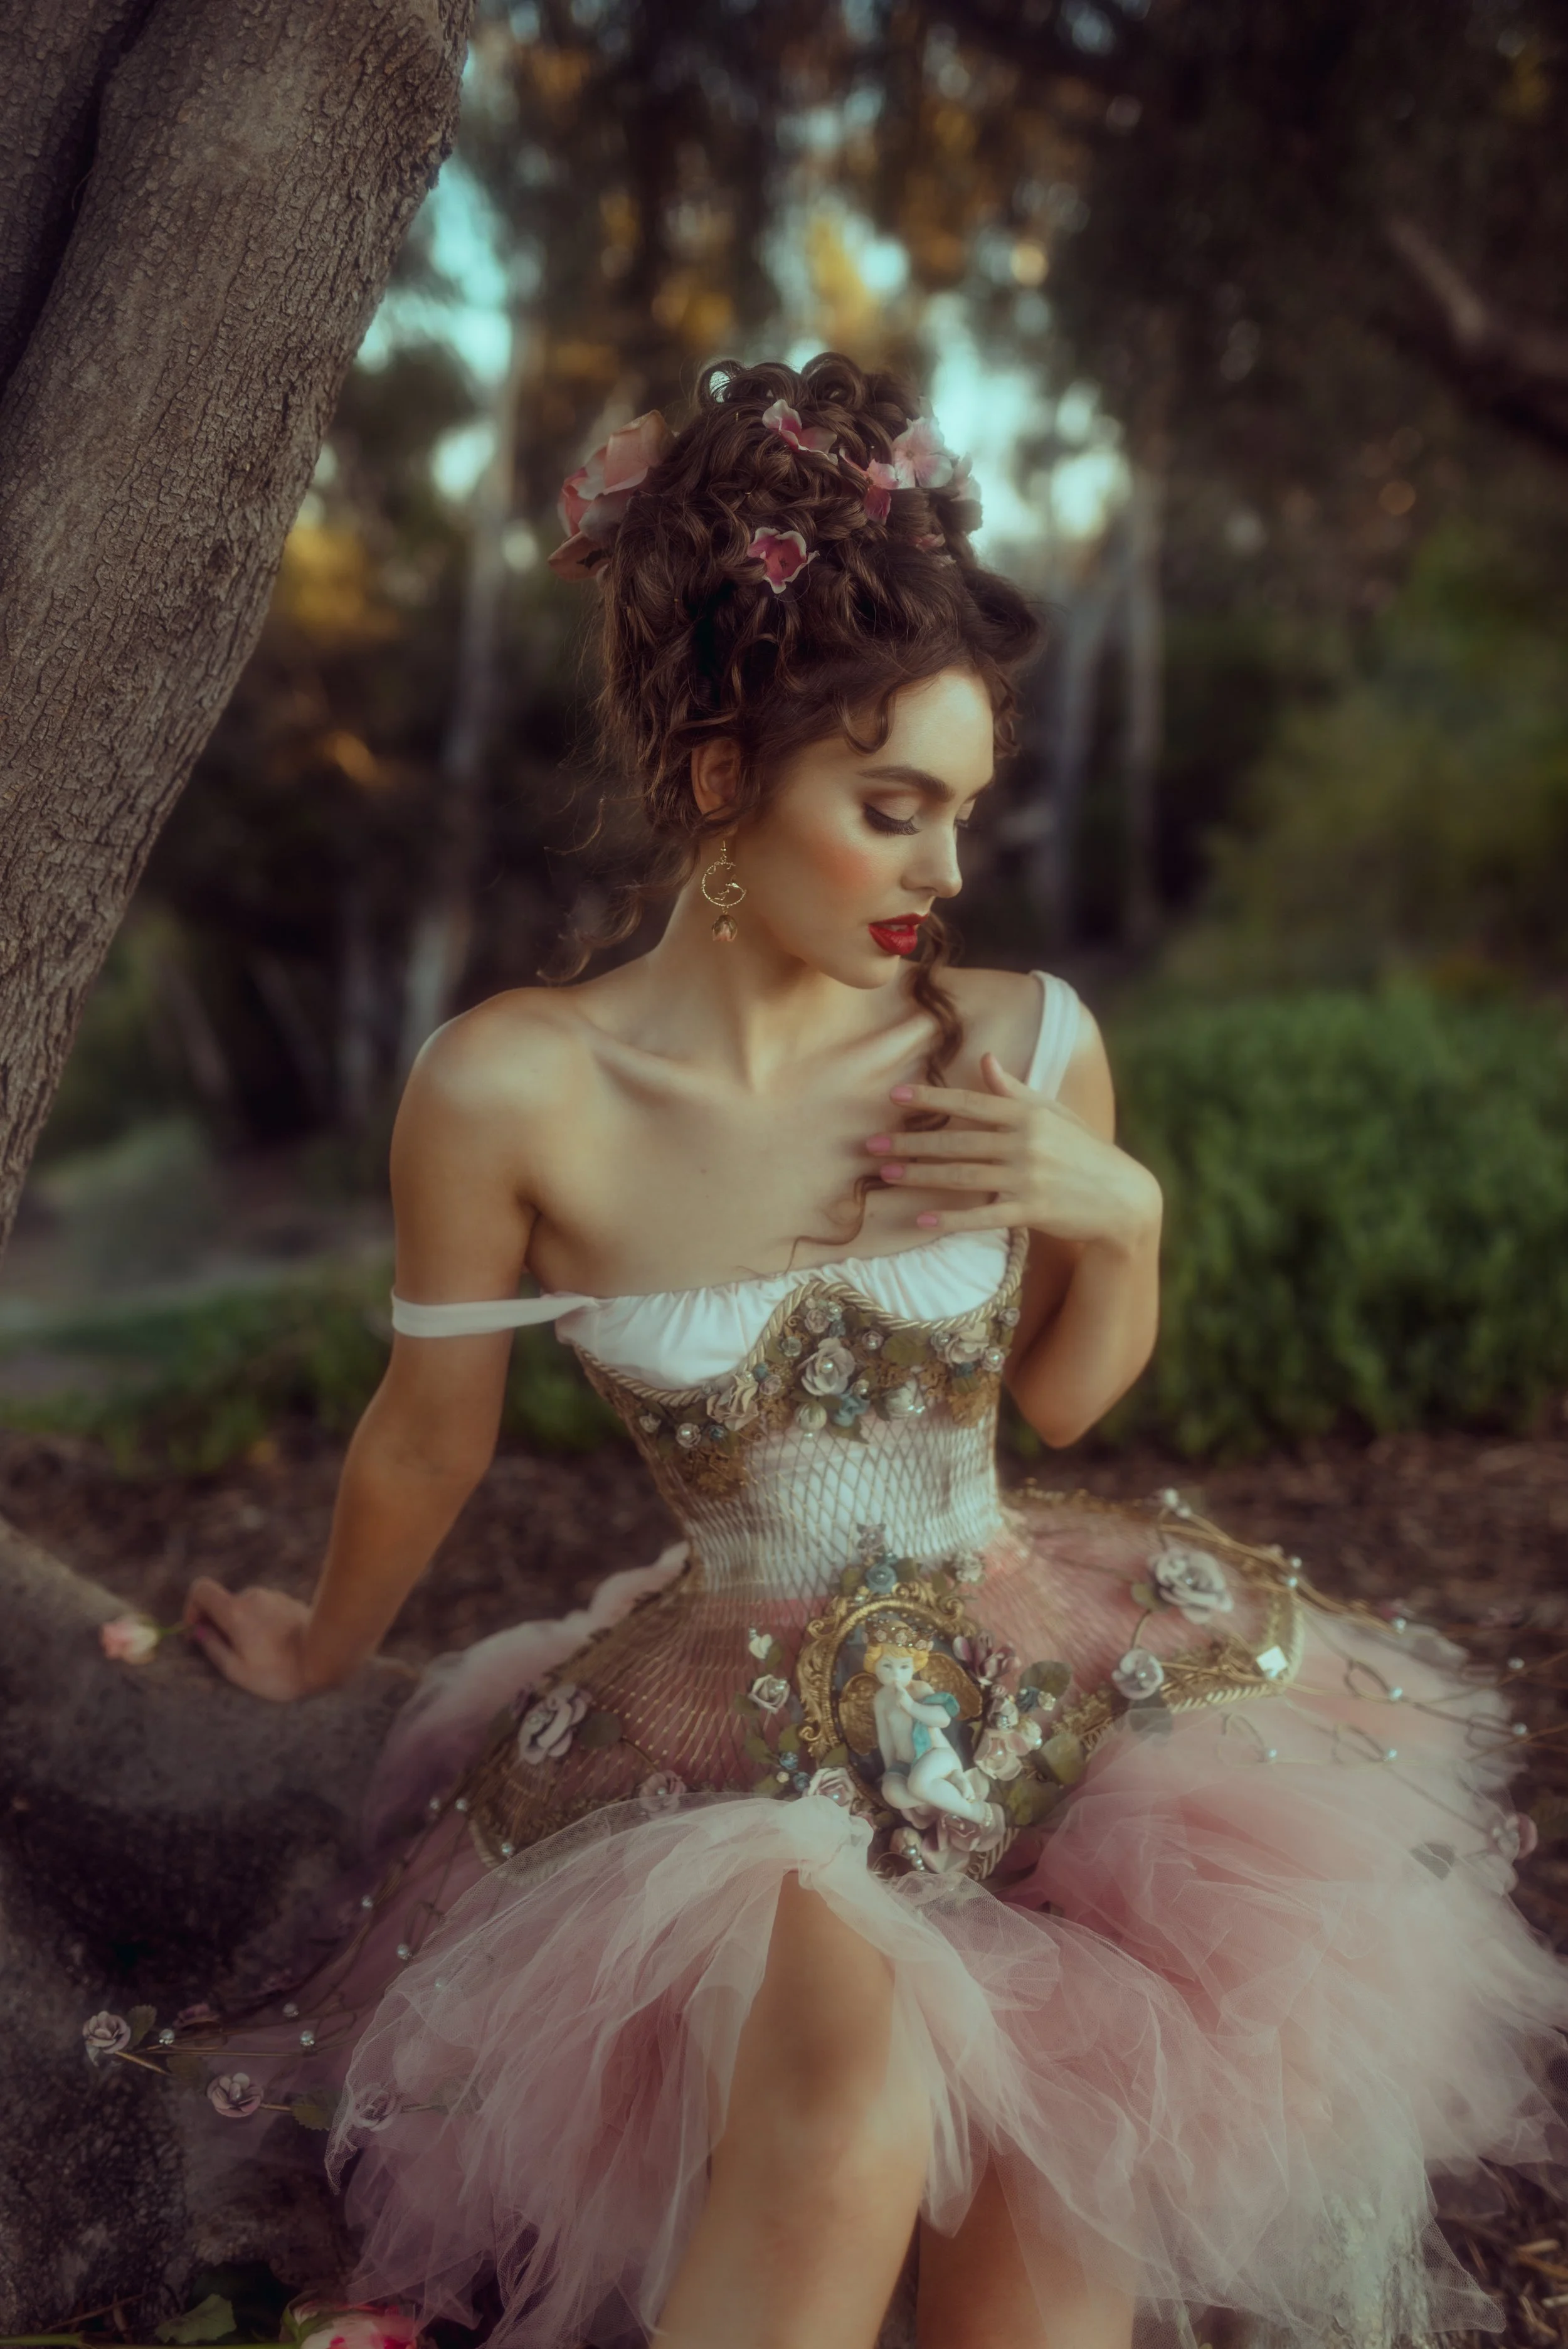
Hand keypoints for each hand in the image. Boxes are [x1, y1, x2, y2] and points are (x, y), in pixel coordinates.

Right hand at [183, 1576, 317, 1701]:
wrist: (327, 1657)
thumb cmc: (279, 1671)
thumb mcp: (236, 1670)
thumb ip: (213, 1647)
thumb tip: (199, 1633)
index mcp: (234, 1609)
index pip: (201, 1588)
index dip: (192, 1607)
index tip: (198, 1630)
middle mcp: (253, 1596)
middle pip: (224, 1603)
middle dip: (220, 1624)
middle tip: (231, 1653)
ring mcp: (274, 1597)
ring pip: (246, 1609)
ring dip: (244, 1627)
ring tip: (260, 1656)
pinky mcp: (290, 1602)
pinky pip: (265, 1612)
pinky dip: (262, 1626)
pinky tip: (278, 1648)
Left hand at [865, 1053, 1160, 1248]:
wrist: (1123, 1196)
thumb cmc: (1083, 1150)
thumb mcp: (1053, 1113)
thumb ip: (1015, 1090)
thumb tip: (985, 1061)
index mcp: (1027, 1114)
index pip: (970, 1103)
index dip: (931, 1099)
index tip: (895, 1098)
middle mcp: (1025, 1142)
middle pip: (957, 1142)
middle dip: (911, 1144)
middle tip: (872, 1146)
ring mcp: (1028, 1177)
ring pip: (963, 1176)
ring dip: (921, 1176)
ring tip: (886, 1176)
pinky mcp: (1031, 1210)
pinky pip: (983, 1214)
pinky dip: (952, 1218)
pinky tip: (923, 1220)